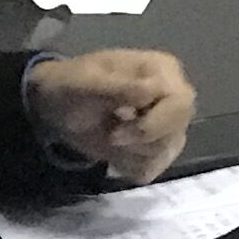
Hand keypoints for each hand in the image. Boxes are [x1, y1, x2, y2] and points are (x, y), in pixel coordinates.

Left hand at [30, 48, 195, 183]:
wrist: (58, 107)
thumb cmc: (72, 86)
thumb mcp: (87, 82)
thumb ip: (119, 87)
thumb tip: (152, 90)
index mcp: (163, 70)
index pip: (180, 104)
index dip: (150, 125)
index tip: (115, 131)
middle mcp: (175, 96)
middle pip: (175, 133)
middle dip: (139, 142)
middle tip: (112, 136)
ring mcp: (170, 124)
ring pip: (165, 154)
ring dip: (131, 154)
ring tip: (111, 137)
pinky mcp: (160, 148)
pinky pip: (154, 168)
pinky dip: (129, 166)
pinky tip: (115, 152)